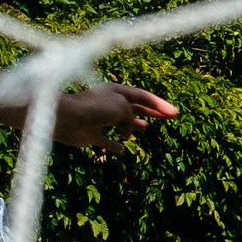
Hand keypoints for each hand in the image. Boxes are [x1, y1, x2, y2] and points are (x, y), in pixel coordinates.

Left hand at [54, 82, 177, 150]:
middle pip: (135, 108)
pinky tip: (121, 149)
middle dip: (151, 113)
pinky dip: (114, 145)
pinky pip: (106, 141)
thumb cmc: (94, 108)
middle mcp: (108, 104)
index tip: (175, 113)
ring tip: (145, 129)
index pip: (143, 97)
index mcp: (116, 92)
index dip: (159, 105)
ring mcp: (99, 119)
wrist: (66, 118)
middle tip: (169, 117)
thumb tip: (128, 131)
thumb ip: (132, 117)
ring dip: (133, 126)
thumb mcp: (122, 106)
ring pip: (121, 123)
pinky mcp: (91, 135)